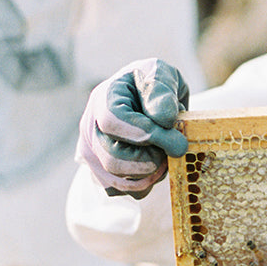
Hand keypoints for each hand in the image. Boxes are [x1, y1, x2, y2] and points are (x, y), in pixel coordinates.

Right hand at [76, 58, 189, 195]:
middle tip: (175, 147)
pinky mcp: (104, 174)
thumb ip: (161, 89)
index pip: (113, 121)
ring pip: (118, 180)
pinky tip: (159, 165)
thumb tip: (163, 119)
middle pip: (112, 158)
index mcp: (103, 98)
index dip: (145, 133)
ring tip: (168, 154)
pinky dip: (148, 183)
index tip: (175, 139)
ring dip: (152, 173)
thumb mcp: (161, 74)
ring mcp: (93, 154)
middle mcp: (90, 128)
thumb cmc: (153, 85)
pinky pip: (124, 191)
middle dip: (151, 159)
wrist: (148, 100)